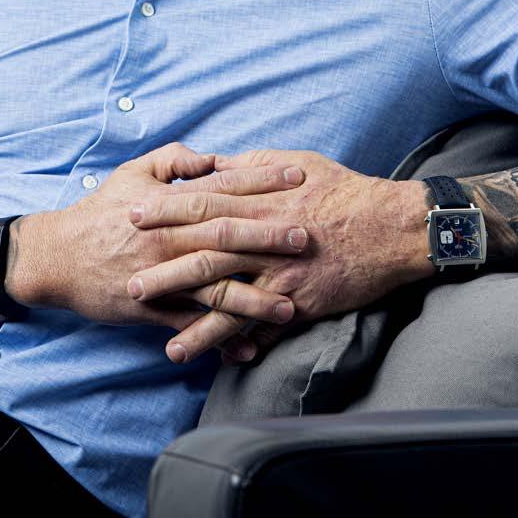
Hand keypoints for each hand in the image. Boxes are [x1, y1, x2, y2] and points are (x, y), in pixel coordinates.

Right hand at [23, 141, 309, 360]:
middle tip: (308, 237)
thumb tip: (212, 157)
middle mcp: (170, 239)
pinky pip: (192, 327)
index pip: (224, 187)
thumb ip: (174, 161)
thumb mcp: (133, 173)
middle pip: (227, 235)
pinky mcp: (152, 308)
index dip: (262, 180)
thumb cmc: (100, 212)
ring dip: (256, 299)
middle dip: (270, 236)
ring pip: (216, 288)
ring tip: (293, 305)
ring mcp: (163, 276)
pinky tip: (250, 350)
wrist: (59, 255)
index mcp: (169, 205)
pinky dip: (221, 340)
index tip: (298, 176)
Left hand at [125, 148, 434, 362]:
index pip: (201, 202)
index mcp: (259, 198)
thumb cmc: (341, 189)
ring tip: (156, 327)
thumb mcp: (292, 162)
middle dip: (163, 264)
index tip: (131, 215)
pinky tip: (204, 355)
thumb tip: (213, 164)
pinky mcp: (296, 300)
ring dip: (188, 312)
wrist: (390, 227)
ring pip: (225, 292)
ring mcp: (279, 271)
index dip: (164, 209)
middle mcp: (264, 235)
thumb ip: (249, 166)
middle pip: (203, 250)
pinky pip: (257, 325)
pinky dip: (229, 341)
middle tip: (127, 277)